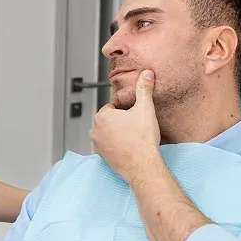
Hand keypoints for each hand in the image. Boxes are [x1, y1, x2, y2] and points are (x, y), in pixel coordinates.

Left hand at [89, 69, 161, 183]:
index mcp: (101, 116)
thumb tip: (146, 73)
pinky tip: (129, 148)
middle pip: (110, 120)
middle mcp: (95, 130)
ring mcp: (96, 145)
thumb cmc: (143, 139)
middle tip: (136, 128)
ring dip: (118, 134)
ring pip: (108, 133)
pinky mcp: (101, 156)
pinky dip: (117, 145)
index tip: (135, 118)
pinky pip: (109, 146)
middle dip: (121, 122)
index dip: (126, 111)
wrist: (143, 166)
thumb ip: (144, 89)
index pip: (113, 107)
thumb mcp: (145, 109)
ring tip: (133, 138)